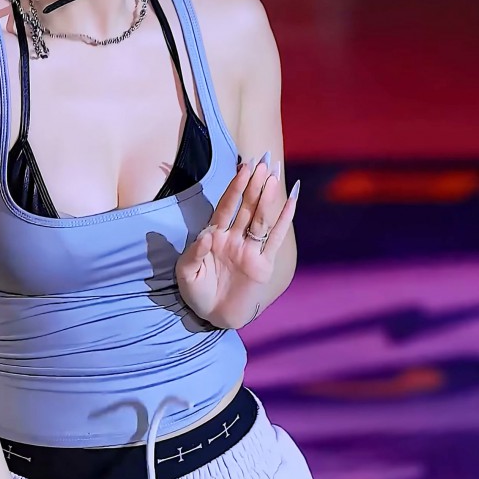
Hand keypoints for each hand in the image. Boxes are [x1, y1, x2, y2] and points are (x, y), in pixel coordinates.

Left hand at [175, 152, 298, 328]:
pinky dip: (283, 220)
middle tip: (262, 161)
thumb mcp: (186, 273)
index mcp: (215, 236)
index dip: (234, 188)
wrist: (212, 316)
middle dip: (253, 184)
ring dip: (267, 198)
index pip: (226, 206)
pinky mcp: (263, 264)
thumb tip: (207, 235)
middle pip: (246, 207)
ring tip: (273, 176)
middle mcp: (234, 238)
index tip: (243, 168)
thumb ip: (194, 252)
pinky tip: (292, 201)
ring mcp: (250, 250)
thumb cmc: (196, 293)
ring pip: (261, 219)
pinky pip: (275, 238)